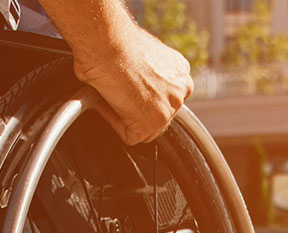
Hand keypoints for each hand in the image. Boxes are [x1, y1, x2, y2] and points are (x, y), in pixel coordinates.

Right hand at [72, 26, 193, 145]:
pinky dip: (113, 122)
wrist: (108, 43)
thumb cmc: (115, 42)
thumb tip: (129, 84)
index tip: (127, 92)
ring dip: (125, 117)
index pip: (165, 97)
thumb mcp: (141, 54)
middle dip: (137, 111)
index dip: (143, 98)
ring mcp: (170, 108)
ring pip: (145, 128)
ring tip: (109, 97)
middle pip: (159, 115)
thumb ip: (146, 73)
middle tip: (116, 97)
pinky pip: (130, 135)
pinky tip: (107, 103)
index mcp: (180, 70)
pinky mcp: (153, 122)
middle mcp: (181, 89)